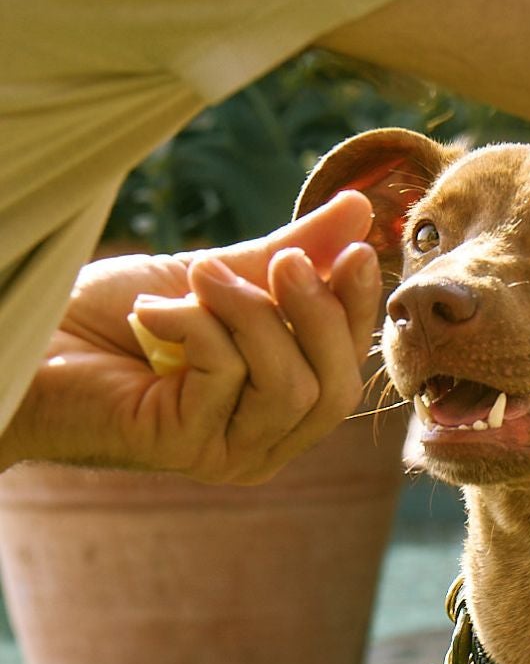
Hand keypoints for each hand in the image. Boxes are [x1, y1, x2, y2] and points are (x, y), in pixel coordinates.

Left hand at [0, 194, 386, 483]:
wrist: (30, 341)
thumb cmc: (111, 317)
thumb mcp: (215, 277)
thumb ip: (288, 252)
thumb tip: (362, 211)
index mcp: (277, 409)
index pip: (346, 371)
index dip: (357, 313)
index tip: (356, 250)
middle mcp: (262, 443)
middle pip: (335, 390)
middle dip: (315, 314)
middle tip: (280, 260)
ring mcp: (227, 453)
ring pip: (289, 386)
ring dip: (248, 314)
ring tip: (197, 276)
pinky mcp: (186, 446)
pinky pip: (229, 374)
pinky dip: (196, 325)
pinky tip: (152, 314)